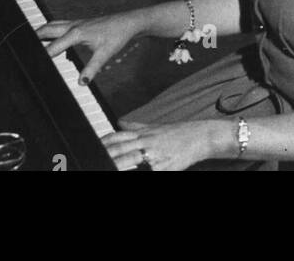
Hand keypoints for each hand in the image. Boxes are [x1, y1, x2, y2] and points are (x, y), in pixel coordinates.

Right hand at [39, 11, 142, 81]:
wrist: (128, 22)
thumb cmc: (117, 36)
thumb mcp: (105, 54)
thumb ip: (92, 69)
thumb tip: (81, 82)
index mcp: (76, 33)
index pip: (53, 47)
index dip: (42, 56)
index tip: (31, 65)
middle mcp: (74, 26)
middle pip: (47, 29)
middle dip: (34, 37)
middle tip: (21, 47)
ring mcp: (77, 23)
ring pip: (53, 25)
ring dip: (42, 32)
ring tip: (31, 41)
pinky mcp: (81, 24)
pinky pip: (61, 26)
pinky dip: (52, 31)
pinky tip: (54, 42)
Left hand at [104, 121, 219, 171]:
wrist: (200, 136)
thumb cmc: (177, 133)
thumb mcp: (155, 127)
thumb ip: (136, 125)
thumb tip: (119, 121)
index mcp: (143, 133)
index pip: (118, 136)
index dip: (104, 142)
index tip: (93, 147)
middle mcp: (147, 142)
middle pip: (121, 149)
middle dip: (106, 155)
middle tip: (94, 160)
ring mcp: (155, 155)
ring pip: (132, 160)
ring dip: (119, 164)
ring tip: (107, 167)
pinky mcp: (164, 167)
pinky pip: (150, 171)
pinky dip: (139, 172)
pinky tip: (132, 173)